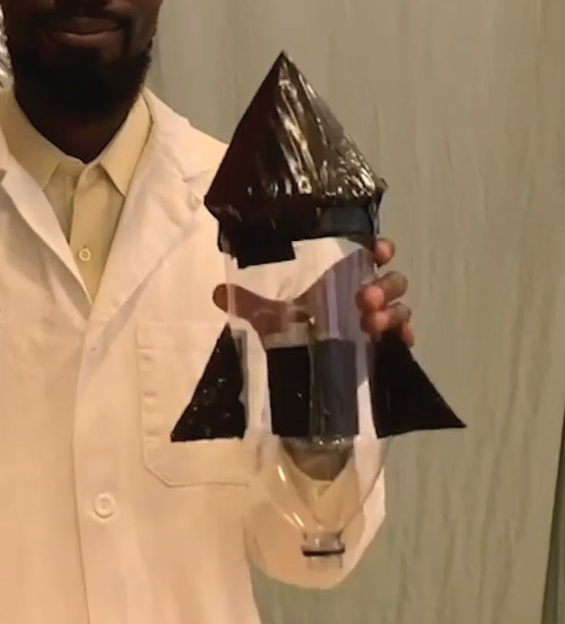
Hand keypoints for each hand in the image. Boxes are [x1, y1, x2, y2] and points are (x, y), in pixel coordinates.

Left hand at [212, 238, 413, 346]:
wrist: (303, 374)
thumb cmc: (293, 334)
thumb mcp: (271, 318)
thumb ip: (250, 303)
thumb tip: (218, 292)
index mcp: (340, 280)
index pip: (369, 255)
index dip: (380, 248)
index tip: (378, 250)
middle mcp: (364, 296)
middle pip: (391, 280)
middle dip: (383, 286)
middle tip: (364, 299)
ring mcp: (377, 322)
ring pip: (400, 306)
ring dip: (392, 312)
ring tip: (372, 324)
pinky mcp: (383, 348)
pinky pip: (404, 338)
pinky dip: (405, 336)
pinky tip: (399, 341)